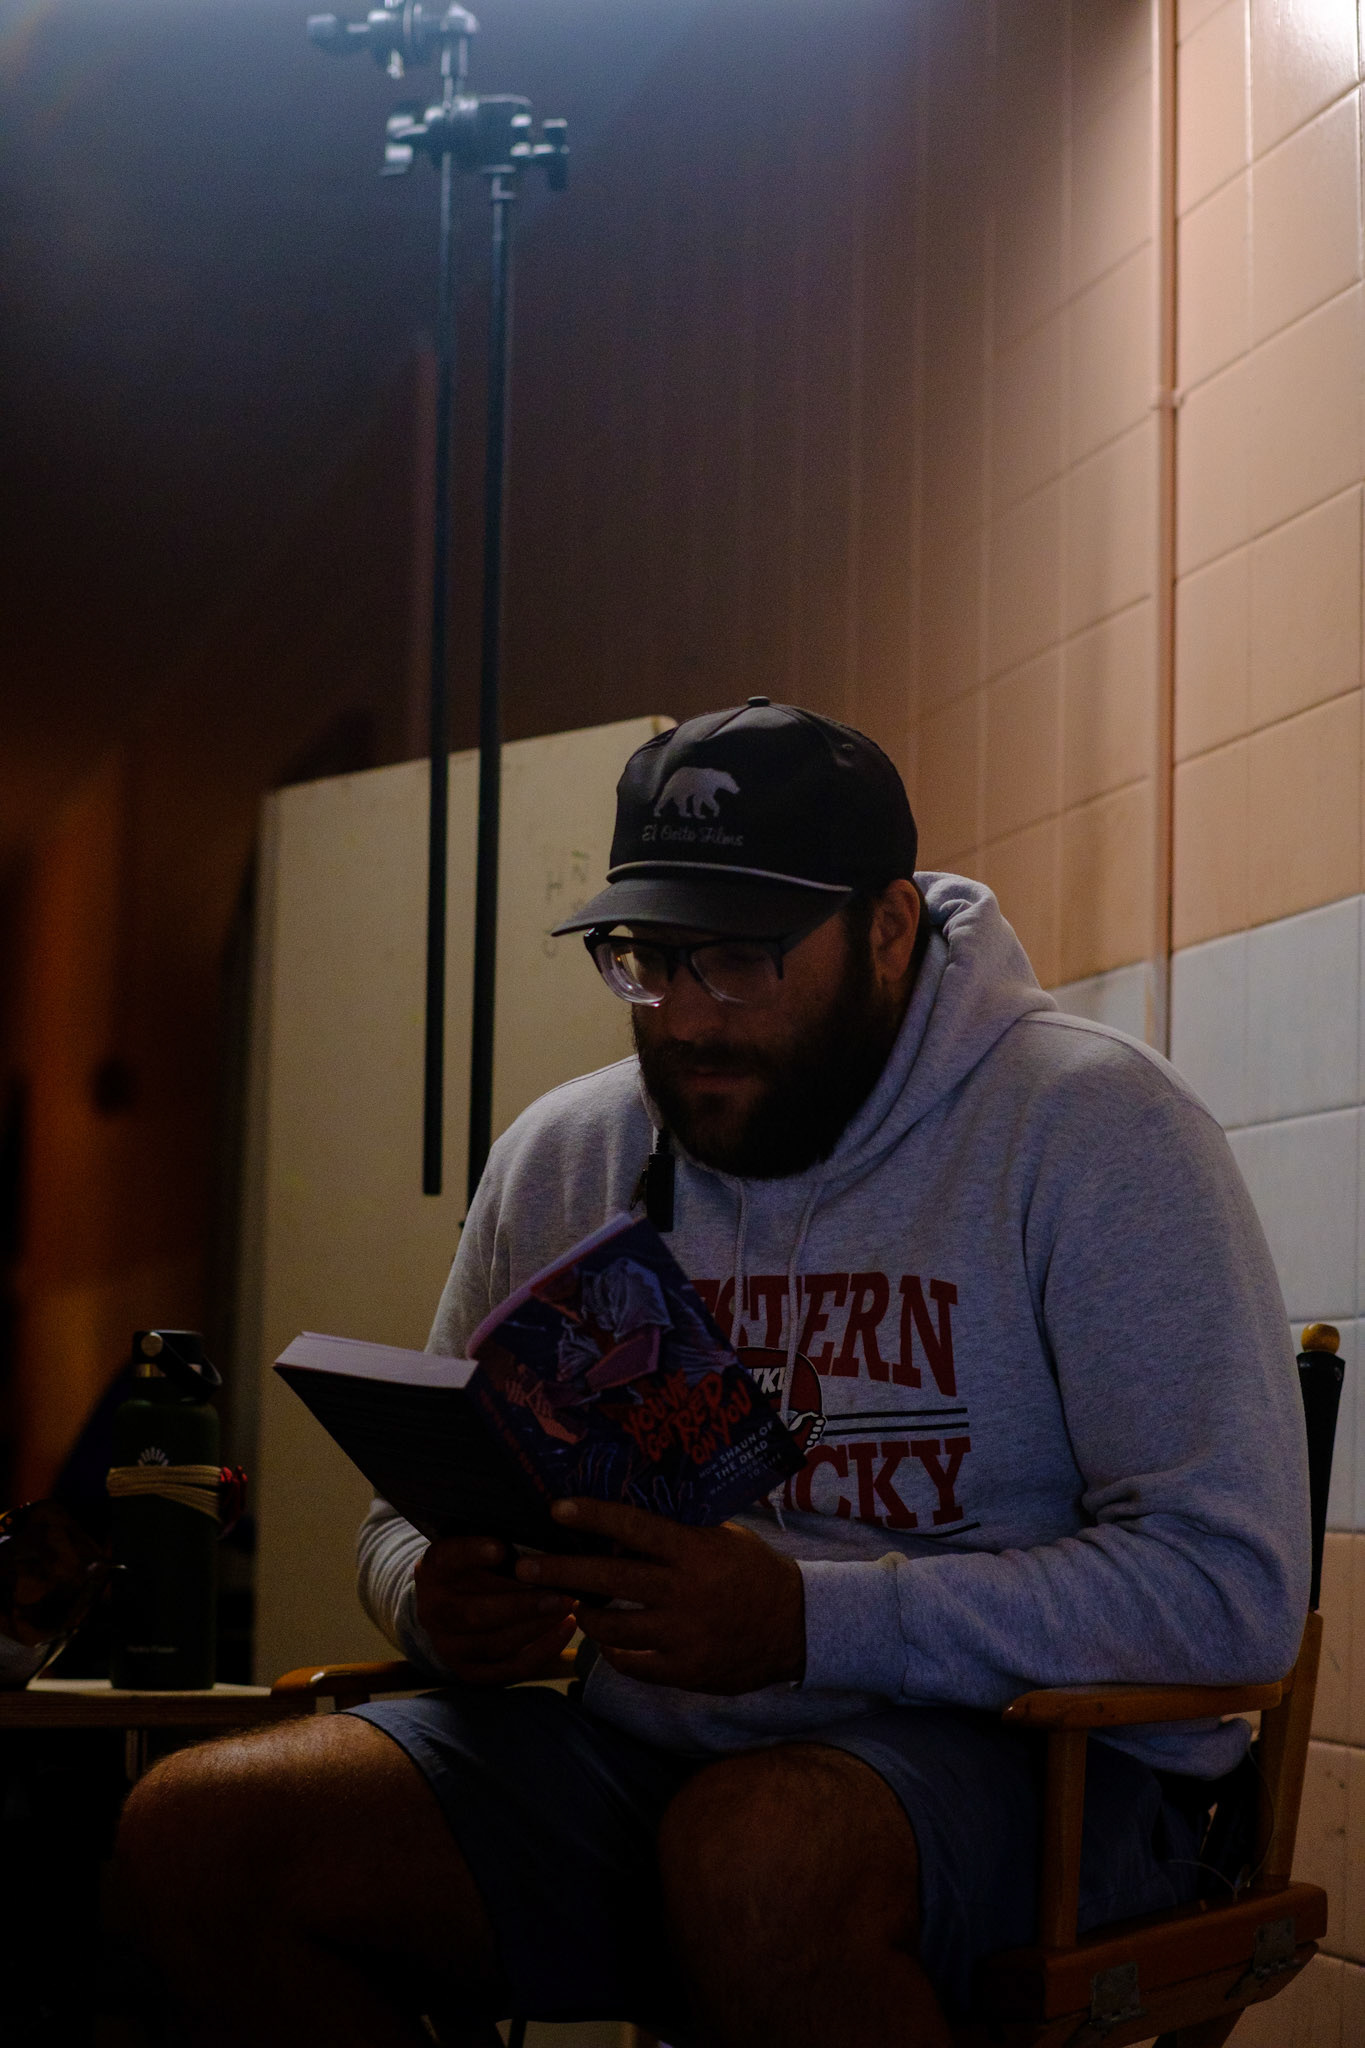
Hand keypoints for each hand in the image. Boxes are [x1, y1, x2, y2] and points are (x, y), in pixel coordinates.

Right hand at [413, 1533, 577, 1684]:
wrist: (448, 1604)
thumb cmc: (475, 1563)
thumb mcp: (474, 1542)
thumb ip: (499, 1538)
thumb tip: (544, 1519)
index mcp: (433, 1570)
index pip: (447, 1560)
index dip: (472, 1554)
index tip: (501, 1547)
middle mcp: (434, 1611)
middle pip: (473, 1614)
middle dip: (520, 1605)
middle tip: (559, 1592)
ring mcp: (449, 1645)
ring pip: (494, 1644)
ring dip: (536, 1627)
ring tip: (568, 1607)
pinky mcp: (470, 1671)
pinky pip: (509, 1668)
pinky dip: (543, 1651)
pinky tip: (567, 1628)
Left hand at [514, 1499, 804, 1694]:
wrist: (799, 1627)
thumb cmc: (756, 1572)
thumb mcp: (724, 1538)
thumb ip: (680, 1532)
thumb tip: (627, 1519)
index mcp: (694, 1551)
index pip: (633, 1527)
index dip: (592, 1517)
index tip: (556, 1510)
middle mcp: (683, 1592)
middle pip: (608, 1579)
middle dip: (560, 1572)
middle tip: (523, 1567)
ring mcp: (682, 1635)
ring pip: (613, 1627)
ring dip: (586, 1615)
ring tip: (572, 1604)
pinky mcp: (685, 1671)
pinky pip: (633, 1663)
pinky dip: (615, 1651)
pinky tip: (608, 1640)